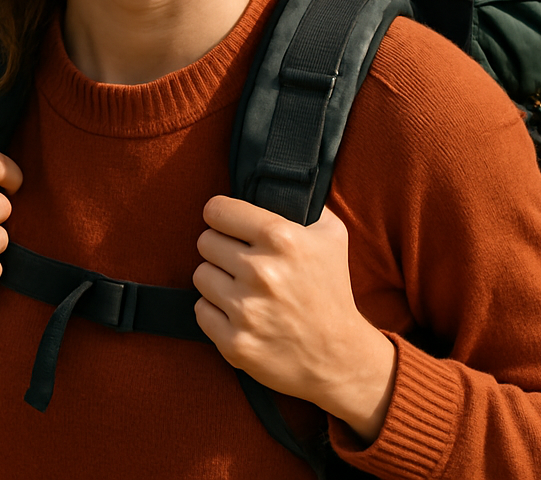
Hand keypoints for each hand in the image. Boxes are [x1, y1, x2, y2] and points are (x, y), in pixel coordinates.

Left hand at [193, 196, 395, 443]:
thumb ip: (304, 204)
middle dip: (220, 249)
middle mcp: (260, 270)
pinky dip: (215, 311)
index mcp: (280, 237)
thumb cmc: (331, 290)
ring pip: (200, 275)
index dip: (221, 215)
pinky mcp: (235, 342)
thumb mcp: (332, 235)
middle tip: (239, 260)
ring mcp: (245, 309)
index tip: (227, 224)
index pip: (216, 210)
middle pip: (205, 241)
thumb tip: (278, 182)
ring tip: (241, 287)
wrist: (339, 357)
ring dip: (217, 280)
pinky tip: (238, 313)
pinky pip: (200, 310)